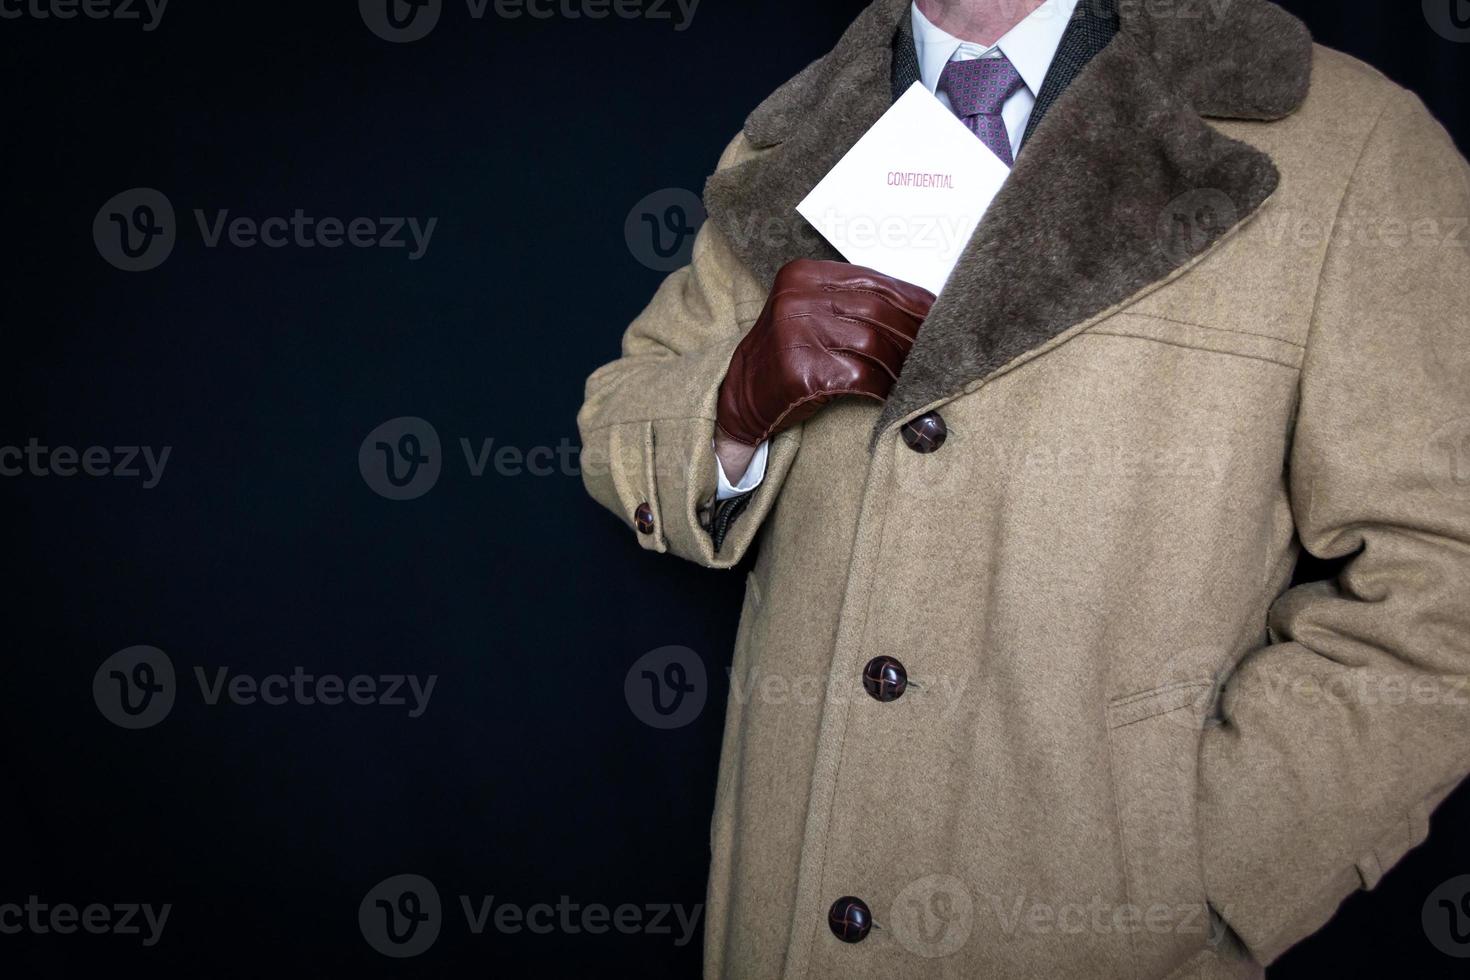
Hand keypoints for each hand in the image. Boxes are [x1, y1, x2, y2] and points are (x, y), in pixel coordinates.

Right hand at [715, 259, 935, 454]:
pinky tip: (893, 393)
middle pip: (877, 311)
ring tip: (916, 374)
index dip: (912, 298)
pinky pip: (860, 376)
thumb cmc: (786, 354)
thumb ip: (849, 301)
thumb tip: (915, 309)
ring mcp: (797, 333)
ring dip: (901, 363)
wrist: (741, 397)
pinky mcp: (802, 371)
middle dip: (912, 333)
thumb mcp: (808, 312)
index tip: (938, 314)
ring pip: (872, 344)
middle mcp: (797, 298)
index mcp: (803, 275)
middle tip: (936, 349)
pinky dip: (883, 386)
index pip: (873, 280)